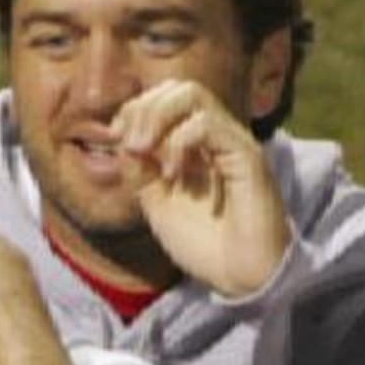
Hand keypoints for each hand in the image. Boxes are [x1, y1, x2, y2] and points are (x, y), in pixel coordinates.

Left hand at [114, 80, 291, 298]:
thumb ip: (139, 168)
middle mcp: (216, 137)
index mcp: (195, 144)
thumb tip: (123, 137)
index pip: (164, 97)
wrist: (238, 277)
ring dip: (157, 118)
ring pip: (194, 96)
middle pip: (179, 87)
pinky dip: (180, 143)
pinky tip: (174, 175)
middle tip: (131, 146)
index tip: (117, 140)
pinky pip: (209, 125)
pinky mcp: (247, 157)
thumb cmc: (203, 242)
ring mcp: (232, 143)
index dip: (133, 111)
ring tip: (144, 152)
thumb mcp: (155, 201)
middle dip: (143, 109)